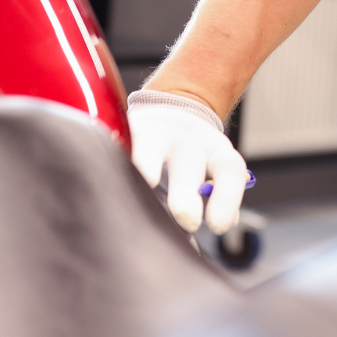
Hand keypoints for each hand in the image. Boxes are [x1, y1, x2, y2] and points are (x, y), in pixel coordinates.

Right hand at [126, 90, 248, 232]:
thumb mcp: (213, 170)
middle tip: (187, 220)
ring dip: (145, 175)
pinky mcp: (128, 131)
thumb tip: (222, 224)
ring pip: (148, 155)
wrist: (174, 110)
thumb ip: (218, 197)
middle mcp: (189, 140)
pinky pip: (120, 149)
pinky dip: (115, 166)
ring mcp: (156, 133)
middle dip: (185, 197)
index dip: (227, 198)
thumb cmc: (194, 158)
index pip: (229, 170)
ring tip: (139, 197)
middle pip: (188, 167)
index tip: (218, 226)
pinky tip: (107, 183)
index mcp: (217, 152)